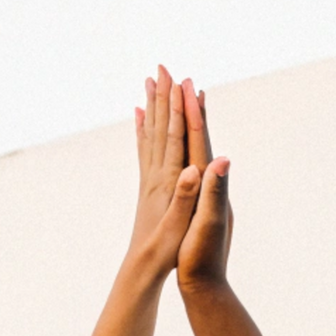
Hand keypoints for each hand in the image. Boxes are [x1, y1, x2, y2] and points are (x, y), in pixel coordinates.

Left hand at [128, 65, 202, 280]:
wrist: (141, 268)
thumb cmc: (164, 251)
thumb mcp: (179, 225)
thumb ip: (186, 197)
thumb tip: (193, 169)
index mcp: (168, 181)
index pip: (174, 137)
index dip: (178, 108)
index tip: (179, 80)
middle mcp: (156, 175)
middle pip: (160, 128)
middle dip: (163, 98)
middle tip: (162, 68)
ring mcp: (150, 180)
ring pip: (152, 135)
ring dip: (153, 108)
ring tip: (150, 83)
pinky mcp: (148, 188)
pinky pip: (146, 152)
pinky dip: (144, 131)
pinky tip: (141, 119)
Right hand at [177, 81, 231, 294]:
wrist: (206, 288)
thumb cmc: (202, 260)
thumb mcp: (208, 224)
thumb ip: (214, 191)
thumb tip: (223, 160)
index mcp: (213, 189)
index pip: (203, 143)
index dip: (194, 115)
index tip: (187, 86)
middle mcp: (215, 188)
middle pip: (203, 142)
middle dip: (193, 113)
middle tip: (185, 82)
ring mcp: (208, 197)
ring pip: (197, 154)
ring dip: (190, 130)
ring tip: (184, 106)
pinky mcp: (200, 208)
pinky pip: (191, 172)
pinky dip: (185, 156)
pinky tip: (183, 153)